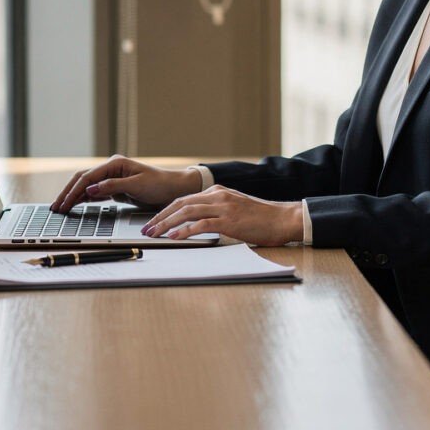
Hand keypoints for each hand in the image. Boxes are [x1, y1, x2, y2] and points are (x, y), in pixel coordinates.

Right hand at [50, 155, 202, 212]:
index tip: (64, 204)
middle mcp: (110, 169)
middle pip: (82, 180)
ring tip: (60, 208)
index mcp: (114, 164)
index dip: (73, 191)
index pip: (87, 178)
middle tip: (55, 207)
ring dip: (72, 196)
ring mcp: (111, 178)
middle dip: (67, 193)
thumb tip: (89, 189)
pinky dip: (82, 199)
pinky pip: (94, 193)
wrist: (174, 189)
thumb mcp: (136, 185)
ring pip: (86, 186)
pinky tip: (74, 206)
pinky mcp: (114, 188)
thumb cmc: (159, 185)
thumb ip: (112, 187)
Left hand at [142, 186, 303, 246]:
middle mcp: (218, 195)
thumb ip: (217, 211)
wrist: (282, 218)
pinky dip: (184, 231)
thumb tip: (199, 223)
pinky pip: (201, 224)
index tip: (154, 221)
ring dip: (167, 224)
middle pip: (181, 203)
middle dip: (161, 217)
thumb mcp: (235, 208)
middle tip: (147, 229)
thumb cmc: (261, 218)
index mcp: (218, 191)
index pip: (184, 199)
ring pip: (187, 212)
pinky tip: (174, 237)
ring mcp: (223, 207)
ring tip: (155, 234)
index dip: (167, 210)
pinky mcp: (229, 220)